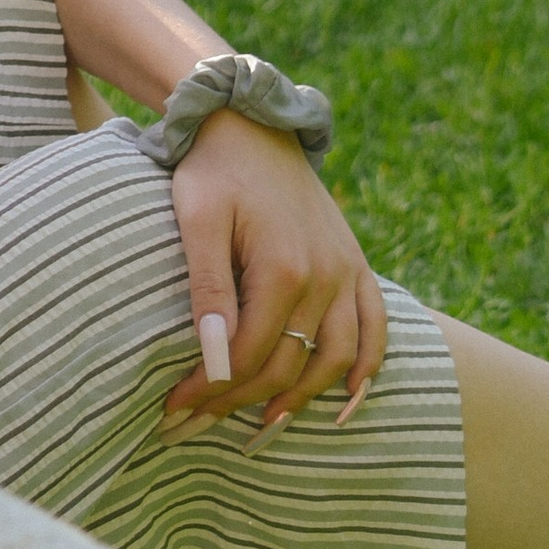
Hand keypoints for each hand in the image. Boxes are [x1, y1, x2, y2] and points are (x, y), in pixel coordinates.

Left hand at [159, 110, 387, 433]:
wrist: (248, 122)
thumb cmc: (211, 169)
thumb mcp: (196, 219)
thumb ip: (208, 288)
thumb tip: (212, 356)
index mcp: (282, 269)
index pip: (249, 355)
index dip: (211, 389)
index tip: (172, 411)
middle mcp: (324, 276)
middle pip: (289, 365)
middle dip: (242, 403)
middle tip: (197, 425)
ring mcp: (345, 271)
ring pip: (338, 358)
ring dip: (304, 399)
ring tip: (263, 427)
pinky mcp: (355, 263)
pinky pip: (375, 326)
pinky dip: (368, 367)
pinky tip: (348, 400)